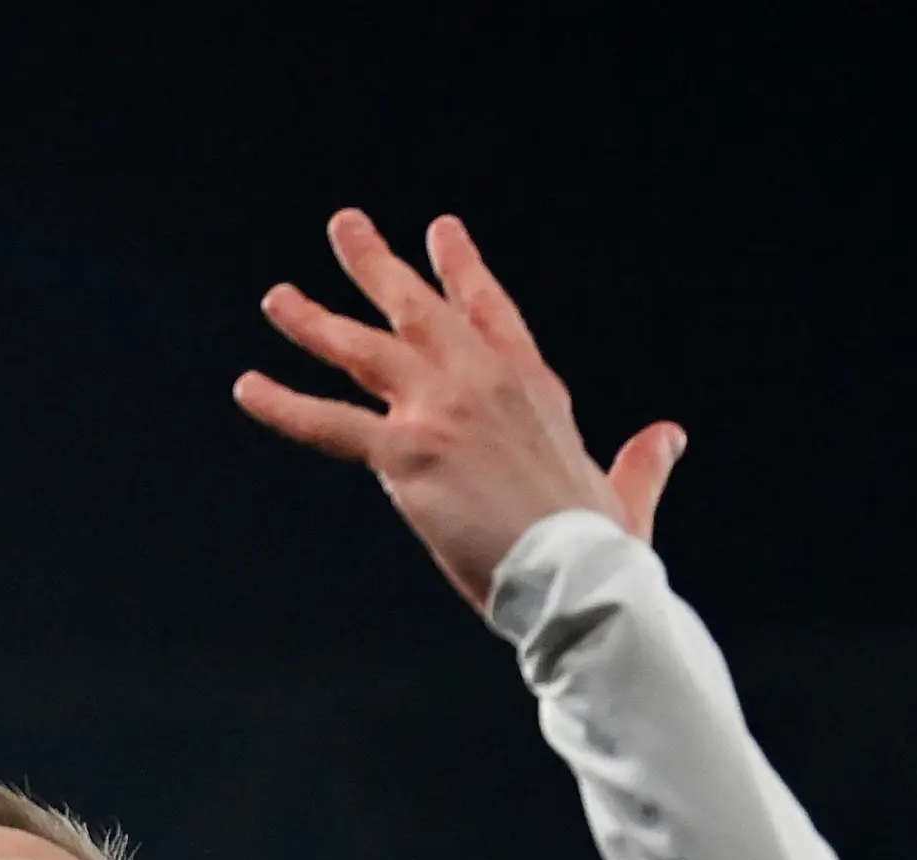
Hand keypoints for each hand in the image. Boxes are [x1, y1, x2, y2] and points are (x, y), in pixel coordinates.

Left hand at [235, 210, 683, 609]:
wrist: (579, 577)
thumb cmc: (602, 550)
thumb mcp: (626, 491)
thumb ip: (642, 460)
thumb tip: (669, 436)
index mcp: (534, 387)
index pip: (490, 311)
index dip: (461, 269)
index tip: (440, 232)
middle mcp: (484, 382)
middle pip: (419, 308)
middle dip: (377, 264)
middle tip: (345, 226)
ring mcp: (442, 411)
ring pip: (365, 350)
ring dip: (315, 320)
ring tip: (277, 298)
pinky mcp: (407, 453)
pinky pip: (328, 423)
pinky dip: (284, 405)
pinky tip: (247, 387)